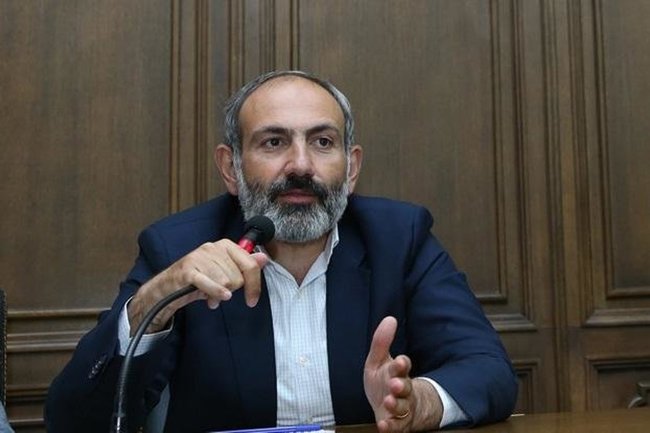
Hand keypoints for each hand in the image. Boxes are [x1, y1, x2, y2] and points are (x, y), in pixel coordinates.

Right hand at [127, 239, 268, 333]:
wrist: (168, 287)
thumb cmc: (199, 279)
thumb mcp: (225, 272)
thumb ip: (244, 264)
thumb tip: (264, 258)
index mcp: (225, 245)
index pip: (250, 265)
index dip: (254, 285)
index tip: (252, 300)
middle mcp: (213, 247)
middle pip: (238, 277)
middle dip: (231, 290)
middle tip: (219, 292)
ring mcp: (199, 257)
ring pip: (225, 282)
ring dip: (218, 294)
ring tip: (209, 294)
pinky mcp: (188, 270)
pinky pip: (209, 284)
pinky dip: (215, 292)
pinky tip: (216, 299)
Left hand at [364, 316, 442, 431]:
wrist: (392, 408)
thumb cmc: (384, 382)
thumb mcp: (379, 361)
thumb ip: (382, 342)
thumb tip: (389, 319)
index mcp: (397, 373)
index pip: (403, 366)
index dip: (401, 364)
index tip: (399, 361)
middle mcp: (402, 391)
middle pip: (405, 387)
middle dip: (401, 385)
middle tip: (396, 384)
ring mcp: (401, 408)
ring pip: (402, 407)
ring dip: (396, 405)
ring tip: (389, 401)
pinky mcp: (397, 424)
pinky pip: (396, 427)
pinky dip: (391, 427)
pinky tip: (384, 425)